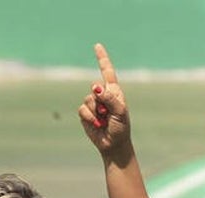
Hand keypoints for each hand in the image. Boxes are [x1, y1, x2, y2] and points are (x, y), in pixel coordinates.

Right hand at [79, 43, 131, 162]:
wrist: (113, 145)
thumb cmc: (121, 128)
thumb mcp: (120, 112)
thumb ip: (109, 98)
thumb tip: (95, 87)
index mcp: (114, 92)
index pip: (107, 72)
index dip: (102, 59)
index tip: (97, 46)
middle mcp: (103, 95)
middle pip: (95, 87)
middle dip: (101, 100)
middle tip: (109, 114)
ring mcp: (93, 104)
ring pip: (88, 99)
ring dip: (96, 112)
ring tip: (104, 121)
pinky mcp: (85, 113)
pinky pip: (82, 109)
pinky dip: (90, 117)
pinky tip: (97, 124)